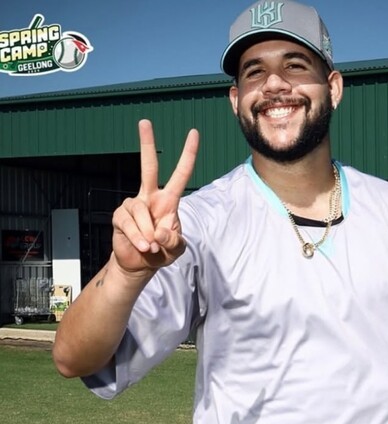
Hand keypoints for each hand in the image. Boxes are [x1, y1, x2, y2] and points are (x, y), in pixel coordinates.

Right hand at [112, 119, 199, 272]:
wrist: (140, 264)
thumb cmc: (161, 252)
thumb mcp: (176, 249)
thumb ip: (173, 240)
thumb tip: (159, 232)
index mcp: (168, 201)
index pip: (180, 174)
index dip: (188, 155)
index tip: (193, 133)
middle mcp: (150, 198)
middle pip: (148, 166)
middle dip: (146, 144)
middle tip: (145, 121)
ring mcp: (133, 205)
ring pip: (139, 210)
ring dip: (147, 232)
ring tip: (151, 247)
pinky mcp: (120, 217)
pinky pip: (128, 223)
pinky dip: (137, 237)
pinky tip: (142, 246)